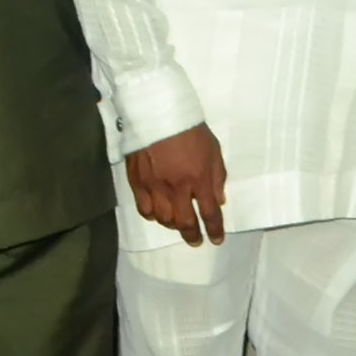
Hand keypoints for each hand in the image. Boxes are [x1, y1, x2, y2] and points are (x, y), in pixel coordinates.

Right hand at [124, 125, 229, 245]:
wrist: (157, 114)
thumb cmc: (191, 131)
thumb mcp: (214, 150)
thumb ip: (217, 177)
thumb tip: (218, 201)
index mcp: (198, 178)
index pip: (209, 213)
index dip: (214, 229)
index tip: (217, 239)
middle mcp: (176, 188)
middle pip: (184, 222)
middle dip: (192, 235)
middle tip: (196, 241)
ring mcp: (154, 187)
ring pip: (163, 219)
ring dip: (173, 226)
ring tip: (178, 224)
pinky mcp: (137, 183)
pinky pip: (144, 209)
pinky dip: (153, 216)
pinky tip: (158, 214)